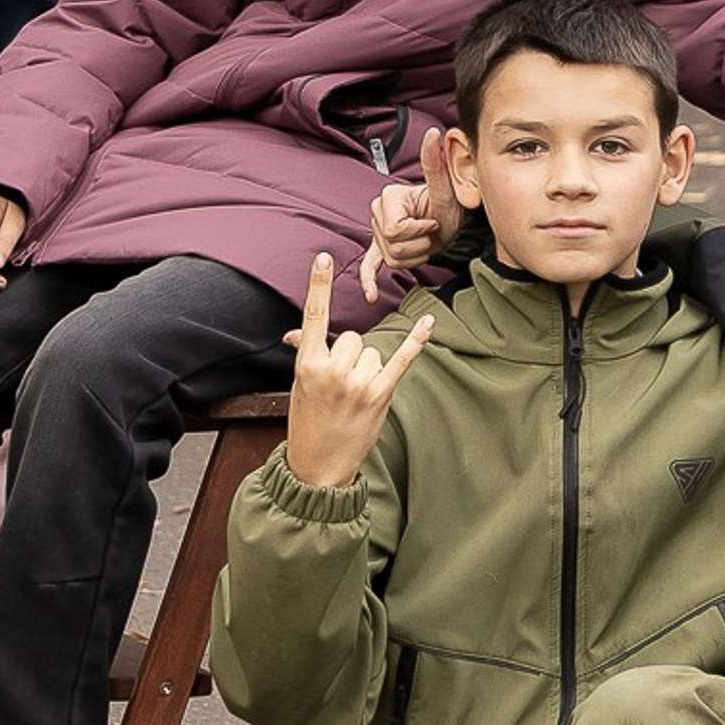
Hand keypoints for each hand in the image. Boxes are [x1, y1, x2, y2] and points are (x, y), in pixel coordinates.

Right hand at [284, 251, 436, 486]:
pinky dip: (417, 341)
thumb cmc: (308, 423)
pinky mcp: (380, 394)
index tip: (323, 258)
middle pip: (353, 337)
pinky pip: (401, 359)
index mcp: (308, 365)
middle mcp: (333, 370)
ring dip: (367, 369)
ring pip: (372, 351)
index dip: (319, 285)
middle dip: (350, 356)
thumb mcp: (299, 387)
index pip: (314, 317)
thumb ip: (307, 355)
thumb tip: (296, 333)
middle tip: (340, 387)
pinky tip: (428, 322)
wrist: (318, 466)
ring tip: (354, 397)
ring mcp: (357, 383)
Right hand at [360, 129, 465, 301]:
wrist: (452, 221)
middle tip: (430, 233)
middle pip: (392, 246)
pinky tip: (371, 294)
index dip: (417, 232)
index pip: (394, 230)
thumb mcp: (444, 188)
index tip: (432, 223)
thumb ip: (435, 162)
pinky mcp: (381, 247)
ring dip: (414, 256)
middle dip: (417, 245)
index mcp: (389, 198)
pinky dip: (369, 280)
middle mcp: (377, 212)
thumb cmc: (449, 205)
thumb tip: (435, 134)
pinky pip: (370, 265)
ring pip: (391, 258)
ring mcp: (377, 231)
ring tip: (425, 242)